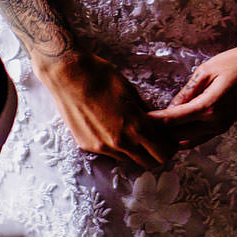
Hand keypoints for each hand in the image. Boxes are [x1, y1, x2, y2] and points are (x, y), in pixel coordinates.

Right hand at [36, 51, 174, 171]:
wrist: (67, 73)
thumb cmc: (100, 76)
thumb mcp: (130, 90)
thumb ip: (145, 112)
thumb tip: (155, 123)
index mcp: (136, 127)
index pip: (164, 153)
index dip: (170, 147)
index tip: (168, 140)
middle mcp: (120, 143)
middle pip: (149, 163)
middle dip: (154, 153)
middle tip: (152, 140)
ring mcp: (102, 147)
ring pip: (127, 159)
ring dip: (133, 150)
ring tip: (127, 131)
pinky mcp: (86, 145)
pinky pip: (108, 153)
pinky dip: (114, 146)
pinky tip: (107, 127)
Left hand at [148, 40, 236, 149]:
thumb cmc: (233, 62)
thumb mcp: (205, 72)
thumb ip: (187, 92)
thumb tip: (169, 109)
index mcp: (209, 107)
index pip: (173, 119)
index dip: (153, 121)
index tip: (136, 119)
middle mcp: (216, 123)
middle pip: (179, 135)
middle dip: (159, 132)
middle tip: (139, 125)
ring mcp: (222, 127)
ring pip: (190, 140)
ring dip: (172, 136)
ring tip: (152, 129)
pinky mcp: (225, 126)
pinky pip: (201, 137)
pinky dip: (185, 136)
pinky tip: (172, 129)